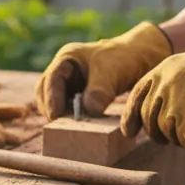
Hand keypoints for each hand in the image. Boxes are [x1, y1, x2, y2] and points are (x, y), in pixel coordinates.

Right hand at [34, 21, 172, 119]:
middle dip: (50, 108)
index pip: (51, 80)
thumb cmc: (124, 59)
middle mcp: (64, 69)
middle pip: (45, 91)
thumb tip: (89, 110)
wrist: (140, 59)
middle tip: (59, 125)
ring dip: (59, 113)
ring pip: (53, 100)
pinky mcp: (76, 93)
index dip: (51, 99)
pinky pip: (66, 106)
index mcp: (67, 58)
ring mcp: (69, 82)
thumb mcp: (112, 72)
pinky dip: (69, 115)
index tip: (56, 117)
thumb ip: (99, 91)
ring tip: (68, 126)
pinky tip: (78, 123)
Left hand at [120, 19, 184, 150]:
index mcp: (161, 71)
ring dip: (182, 137)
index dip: (130, 118)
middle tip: (176, 135)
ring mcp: (175, 108)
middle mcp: (163, 89)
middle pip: (149, 122)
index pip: (136, 98)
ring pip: (167, 135)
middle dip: (158, 133)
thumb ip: (166, 84)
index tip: (130, 133)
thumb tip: (148, 115)